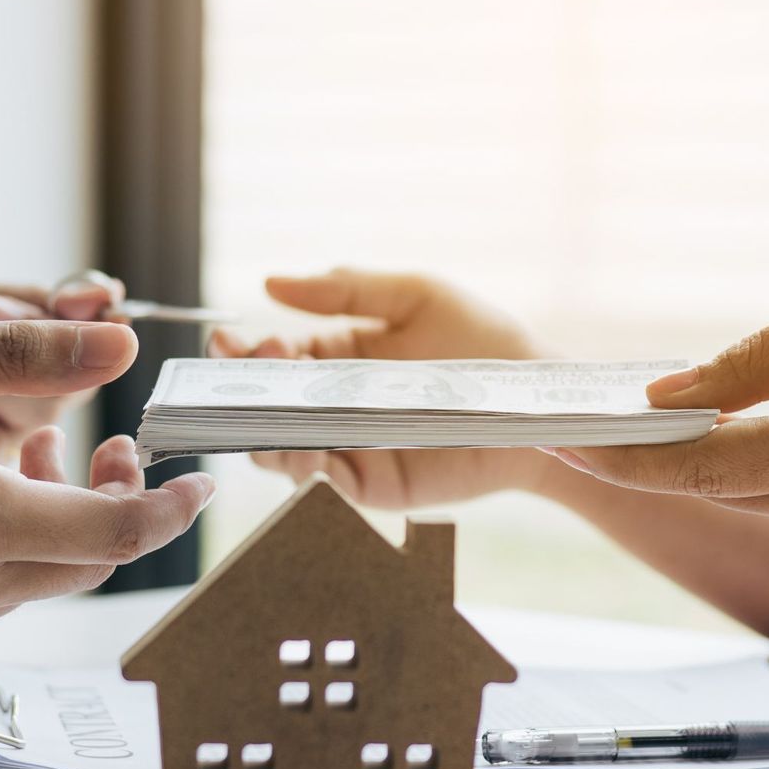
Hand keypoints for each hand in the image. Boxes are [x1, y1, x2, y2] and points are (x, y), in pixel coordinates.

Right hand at [209, 268, 554, 508]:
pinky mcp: (370, 486)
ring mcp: (349, 448)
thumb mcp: (415, 295)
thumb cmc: (483, 340)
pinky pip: (322, 483)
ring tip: (267, 416)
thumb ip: (345, 287)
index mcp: (338, 357)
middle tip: (250, 375)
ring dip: (263, 433)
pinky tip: (303, 448)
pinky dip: (303, 469)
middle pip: (266, 405)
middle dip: (244, 392)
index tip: (234, 344)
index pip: (274, 356)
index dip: (246, 353)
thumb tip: (269, 282)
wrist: (534, 402)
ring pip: (281, 448)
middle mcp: (335, 405)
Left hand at [549, 284, 768, 544]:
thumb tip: (659, 397)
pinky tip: (683, 432)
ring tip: (597, 421)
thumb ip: (750, 363)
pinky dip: (728, 466)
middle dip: (630, 460)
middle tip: (551, 421)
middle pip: (711, 490)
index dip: (625, 456)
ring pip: (739, 496)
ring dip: (675, 464)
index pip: (707, 466)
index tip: (558, 435)